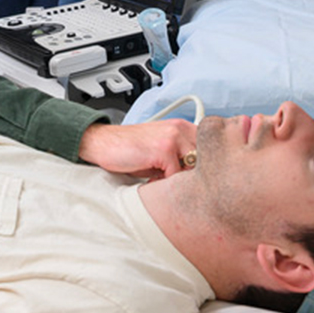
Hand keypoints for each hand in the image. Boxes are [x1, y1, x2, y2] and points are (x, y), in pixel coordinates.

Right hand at [77, 120, 196, 179]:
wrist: (103, 143)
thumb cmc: (130, 149)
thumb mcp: (160, 150)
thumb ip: (181, 158)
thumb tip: (200, 179)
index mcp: (183, 127)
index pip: (210, 149)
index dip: (204, 167)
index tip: (196, 180)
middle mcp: (181, 128)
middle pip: (206, 160)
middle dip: (194, 176)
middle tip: (178, 185)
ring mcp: (174, 137)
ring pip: (193, 169)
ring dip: (180, 180)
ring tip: (161, 180)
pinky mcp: (164, 149)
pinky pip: (176, 174)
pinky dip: (164, 182)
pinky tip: (151, 179)